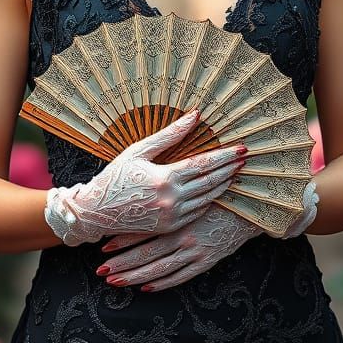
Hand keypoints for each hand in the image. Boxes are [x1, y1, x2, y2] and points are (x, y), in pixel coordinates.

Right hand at [44, 109, 246, 246]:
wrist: (97, 211)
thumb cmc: (116, 176)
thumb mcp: (139, 150)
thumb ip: (169, 135)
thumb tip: (195, 115)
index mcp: (165, 178)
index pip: (203, 165)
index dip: (224, 156)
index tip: (241, 148)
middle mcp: (172, 199)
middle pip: (211, 182)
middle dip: (230, 169)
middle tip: (246, 159)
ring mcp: (172, 216)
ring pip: (208, 198)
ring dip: (224, 185)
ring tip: (236, 173)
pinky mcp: (170, 227)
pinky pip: (197, 212)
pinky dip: (210, 200)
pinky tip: (217, 191)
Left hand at [97, 181, 319, 291]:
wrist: (254, 205)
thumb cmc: (221, 186)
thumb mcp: (193, 176)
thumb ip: (171, 172)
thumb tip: (151, 169)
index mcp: (179, 213)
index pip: (146, 228)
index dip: (124, 238)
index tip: (104, 244)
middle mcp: (185, 235)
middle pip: (147, 254)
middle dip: (123, 263)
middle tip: (101, 271)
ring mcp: (196, 251)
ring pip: (160, 269)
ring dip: (135, 277)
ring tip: (114, 281)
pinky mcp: (207, 261)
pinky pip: (180, 276)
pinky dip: (162, 283)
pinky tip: (146, 287)